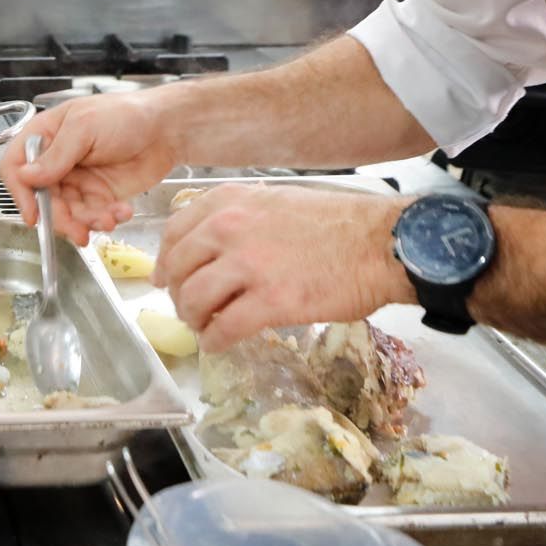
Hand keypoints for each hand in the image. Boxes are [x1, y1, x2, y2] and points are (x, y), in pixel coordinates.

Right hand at [0, 91, 179, 240]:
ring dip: (86, 221)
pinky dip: (106, 219)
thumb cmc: (126, 114)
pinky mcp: (99, 196)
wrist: (167, 129)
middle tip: (77, 228)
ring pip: (68, 213)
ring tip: (108, 218)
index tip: (33, 214)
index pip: (16, 167)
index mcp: (45, 136)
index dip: (19, 192)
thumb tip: (26, 176)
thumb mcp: (85, 128)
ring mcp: (78, 180)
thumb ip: (55, 155)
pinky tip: (121, 211)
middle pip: (42, 198)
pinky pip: (92, 216)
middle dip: (60, 217)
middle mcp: (57, 160)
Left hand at [155, 185, 415, 351]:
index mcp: (228, 201)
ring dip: (195, 320)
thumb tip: (209, 249)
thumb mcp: (273, 202)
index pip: (174, 232)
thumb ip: (237, 220)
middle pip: (178, 269)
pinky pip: (224, 328)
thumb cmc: (336, 224)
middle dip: (178, 295)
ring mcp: (247, 264)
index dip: (165, 261)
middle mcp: (229, 228)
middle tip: (188, 310)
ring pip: (194, 300)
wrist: (380, 243)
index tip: (165, 278)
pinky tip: (219, 344)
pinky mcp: (270, 301)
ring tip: (205, 328)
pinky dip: (215, 340)